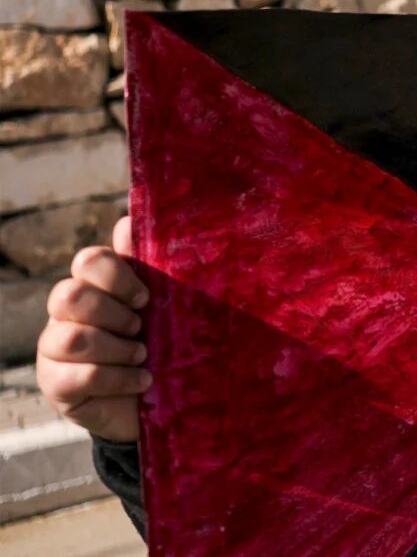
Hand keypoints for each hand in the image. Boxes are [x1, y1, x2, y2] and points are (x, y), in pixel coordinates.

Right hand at [36, 216, 148, 443]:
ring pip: (70, 338)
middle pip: (68, 295)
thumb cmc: (159, 340)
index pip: (88, 260)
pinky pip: (77, 377)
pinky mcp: (56, 385)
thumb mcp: (161, 303)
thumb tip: (129, 220)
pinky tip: (142, 381)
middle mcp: (65, 314)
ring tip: (144, 356)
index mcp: (93, 286)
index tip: (147, 297)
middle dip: (112, 312)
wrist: (156, 397)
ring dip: (116, 348)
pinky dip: (118, 379)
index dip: (117, 276)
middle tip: (141, 327)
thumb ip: (146, 265)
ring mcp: (54, 350)